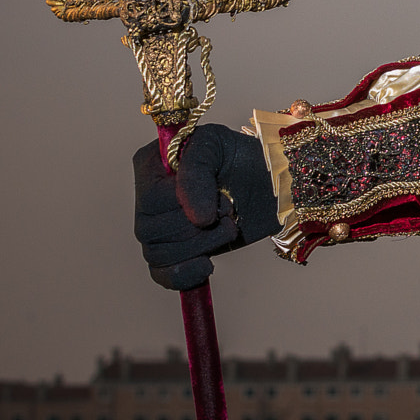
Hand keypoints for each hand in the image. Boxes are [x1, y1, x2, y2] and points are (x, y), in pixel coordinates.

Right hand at [132, 122, 278, 290]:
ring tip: (229, 225)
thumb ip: (196, 172)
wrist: (270, 181)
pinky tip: (206, 266)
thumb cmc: (242, 155)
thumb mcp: (217, 145)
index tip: (219, 194)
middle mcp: (148, 198)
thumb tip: (196, 218)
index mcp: (152, 165)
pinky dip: (183, 275)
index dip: (183, 203)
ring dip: (203, 244)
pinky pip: (162, 274)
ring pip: (159, 254)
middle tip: (229, 207)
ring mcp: (161, 228)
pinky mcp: (178, 252)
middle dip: (198, 225)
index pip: (150, 198)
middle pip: (150, 230)